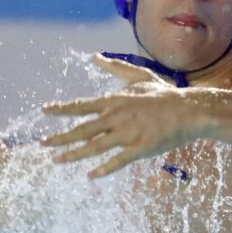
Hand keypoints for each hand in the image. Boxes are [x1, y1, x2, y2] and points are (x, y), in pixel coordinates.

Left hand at [41, 54, 207, 177]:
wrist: (190, 110)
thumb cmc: (164, 94)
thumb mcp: (138, 76)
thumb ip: (115, 68)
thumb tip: (95, 56)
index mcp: (114, 101)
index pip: (81, 105)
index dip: (61, 109)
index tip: (44, 111)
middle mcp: (116, 117)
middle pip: (82, 129)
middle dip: (60, 137)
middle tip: (42, 143)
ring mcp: (128, 134)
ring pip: (95, 146)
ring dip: (74, 154)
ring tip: (56, 160)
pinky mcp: (140, 148)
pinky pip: (117, 161)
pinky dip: (103, 169)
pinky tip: (90, 176)